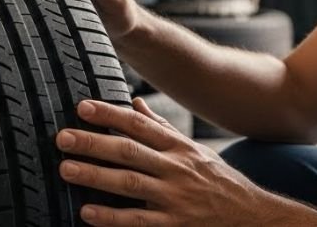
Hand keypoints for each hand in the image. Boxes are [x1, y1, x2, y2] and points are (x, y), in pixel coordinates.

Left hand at [56, 98, 275, 225]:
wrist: (253, 216)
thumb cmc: (217, 180)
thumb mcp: (194, 150)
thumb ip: (161, 128)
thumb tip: (135, 102)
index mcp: (178, 147)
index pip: (138, 125)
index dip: (109, 115)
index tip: (82, 107)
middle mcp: (176, 169)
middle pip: (129, 151)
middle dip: (93, 143)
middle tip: (62, 137)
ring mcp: (175, 198)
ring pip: (129, 184)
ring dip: (95, 176)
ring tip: (65, 169)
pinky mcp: (175, 225)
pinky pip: (138, 222)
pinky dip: (112, 217)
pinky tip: (87, 212)